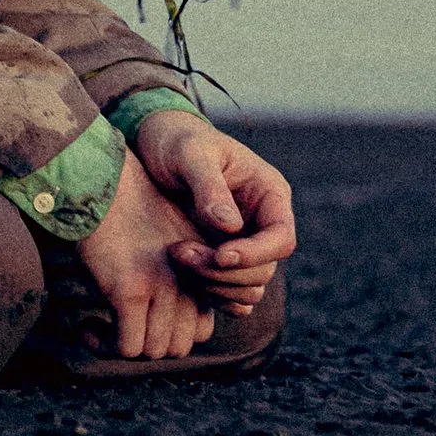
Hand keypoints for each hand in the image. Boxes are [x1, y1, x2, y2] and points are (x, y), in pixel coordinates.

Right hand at [75, 153, 219, 359]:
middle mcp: (191, 281)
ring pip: (153, 351)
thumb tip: (167, 315)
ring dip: (125, 347)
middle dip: (149, 344)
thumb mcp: (171, 236)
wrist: (104, 180)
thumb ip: (181, 274)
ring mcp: (162, 288)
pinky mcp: (131, 291)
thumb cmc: (130, 204)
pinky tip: (88, 328)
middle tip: (121, 328)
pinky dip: (104, 346)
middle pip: (180, 346)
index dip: (170, 333)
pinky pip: (126, 347)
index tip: (141, 323)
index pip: (201, 330)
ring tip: (101, 329)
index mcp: (203, 270)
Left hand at [129, 109, 296, 317]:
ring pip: (247, 287)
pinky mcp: (221, 260)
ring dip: (214, 284)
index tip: (219, 255)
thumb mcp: (190, 155)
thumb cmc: (176, 141)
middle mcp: (261, 222)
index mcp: (268, 193)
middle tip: (181, 253)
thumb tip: (232, 226)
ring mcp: (243, 244)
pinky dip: (211, 294)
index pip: (281, 238)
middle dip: (224, 270)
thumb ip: (209, 187)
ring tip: (176, 256)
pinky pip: (231, 294)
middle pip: (264, 269)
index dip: (255, 254)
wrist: (154, 146)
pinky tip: (184, 277)